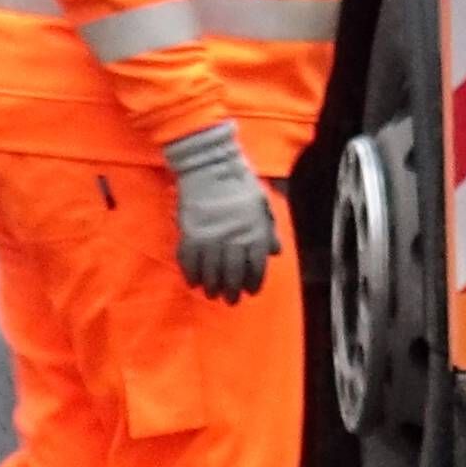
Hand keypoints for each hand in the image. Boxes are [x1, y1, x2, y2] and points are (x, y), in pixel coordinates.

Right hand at [162, 120, 279, 299]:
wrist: (209, 166)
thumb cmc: (239, 182)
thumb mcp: (261, 203)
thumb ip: (268, 229)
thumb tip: (276, 252)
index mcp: (254, 230)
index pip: (256, 265)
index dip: (254, 281)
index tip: (251, 291)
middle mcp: (234, 237)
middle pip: (232, 273)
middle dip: (232, 290)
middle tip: (230, 300)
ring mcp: (210, 237)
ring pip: (210, 271)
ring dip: (211, 286)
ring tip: (212, 294)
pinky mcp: (190, 233)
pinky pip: (189, 260)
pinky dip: (190, 273)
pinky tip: (192, 282)